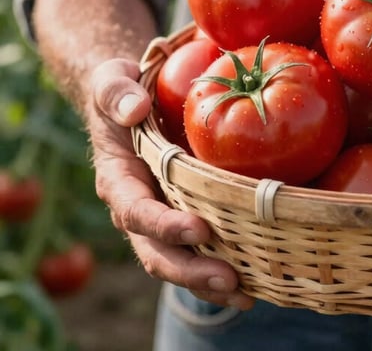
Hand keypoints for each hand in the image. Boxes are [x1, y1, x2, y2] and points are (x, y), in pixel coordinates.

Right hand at [87, 58, 254, 309]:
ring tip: (247, 293)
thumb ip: (116, 93)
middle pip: (157, 251)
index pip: (136, 211)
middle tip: (229, 278)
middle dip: (192, 270)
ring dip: (210, 281)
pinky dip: (224, 267)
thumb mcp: (111, 81)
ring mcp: (163, 214)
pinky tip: (257, 280)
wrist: (132, 100)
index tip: (199, 229)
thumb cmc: (123, 90)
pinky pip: (202, 248)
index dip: (164, 225)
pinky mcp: (187, 213)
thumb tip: (134, 110)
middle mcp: (138, 207)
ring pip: (180, 260)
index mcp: (118, 179)